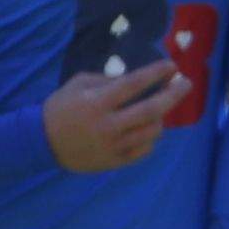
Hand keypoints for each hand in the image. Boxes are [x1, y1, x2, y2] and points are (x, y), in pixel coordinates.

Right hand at [42, 62, 183, 174]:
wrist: (42, 142)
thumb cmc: (61, 107)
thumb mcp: (78, 83)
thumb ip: (108, 80)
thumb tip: (138, 79)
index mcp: (97, 102)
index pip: (134, 84)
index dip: (156, 74)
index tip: (172, 67)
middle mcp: (108, 125)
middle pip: (152, 110)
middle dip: (174, 94)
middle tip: (186, 83)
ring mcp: (113, 146)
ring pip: (152, 131)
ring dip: (162, 116)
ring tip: (160, 108)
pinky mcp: (115, 161)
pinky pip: (144, 149)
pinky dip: (151, 137)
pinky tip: (148, 128)